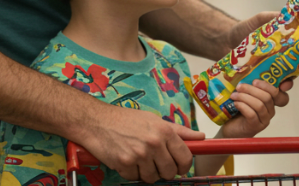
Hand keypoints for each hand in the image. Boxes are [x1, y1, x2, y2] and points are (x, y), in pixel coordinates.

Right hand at [75, 102, 204, 182]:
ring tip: (139, 159)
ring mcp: (139, 155)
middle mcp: (154, 143)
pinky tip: (127, 160)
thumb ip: (179, 131)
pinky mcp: (124, 165)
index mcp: (164, 131)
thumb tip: (201, 138)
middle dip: (165, 171)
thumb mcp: (155, 120)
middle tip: (156, 163)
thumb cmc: (126, 119)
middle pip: (169, 172)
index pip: (185, 157)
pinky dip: (132, 173)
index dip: (184, 166)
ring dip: (147, 173)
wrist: (97, 121)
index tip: (179, 167)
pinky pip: (135, 178)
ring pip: (153, 178)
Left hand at [218, 80, 278, 138]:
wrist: (231, 128)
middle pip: (268, 97)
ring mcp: (264, 120)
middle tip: (239, 86)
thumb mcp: (246, 95)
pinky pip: (252, 114)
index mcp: (271, 101)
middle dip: (252, 89)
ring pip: (260, 105)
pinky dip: (243, 106)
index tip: (256, 80)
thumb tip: (245, 72)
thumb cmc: (239, 109)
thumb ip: (250, 86)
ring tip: (234, 95)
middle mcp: (271, 110)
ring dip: (245, 97)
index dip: (281, 86)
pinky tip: (236, 104)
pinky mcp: (256, 127)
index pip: (281, 93)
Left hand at [224, 13, 295, 107]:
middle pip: (283, 92)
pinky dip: (249, 100)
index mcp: (279, 62)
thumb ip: (272, 18)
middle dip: (281, 92)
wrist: (222, 40)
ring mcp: (258, 84)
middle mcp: (271, 75)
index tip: (286, 81)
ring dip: (265, 96)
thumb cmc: (243, 31)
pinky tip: (242, 93)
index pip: (292, 75)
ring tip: (254, 87)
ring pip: (269, 101)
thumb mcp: (259, 21)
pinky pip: (252, 101)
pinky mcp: (246, 89)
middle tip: (274, 87)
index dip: (291, 80)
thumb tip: (286, 16)